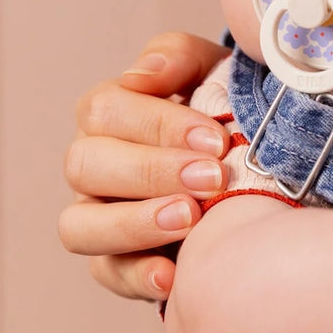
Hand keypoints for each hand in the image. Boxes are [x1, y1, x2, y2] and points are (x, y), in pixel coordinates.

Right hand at [59, 32, 231, 300]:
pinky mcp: (115, 261)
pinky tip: (172, 276)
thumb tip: (143, 74)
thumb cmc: (223, 105)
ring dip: (134, 224)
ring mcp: (98, 214)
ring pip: (79, 225)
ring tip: (190, 220)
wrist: (252, 157)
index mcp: (110, 110)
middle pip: (86, 165)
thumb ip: (177, 56)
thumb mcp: (211, 68)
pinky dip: (136, 276)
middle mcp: (93, 161)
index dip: (159, 125)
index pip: (106, 110)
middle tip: (212, 179)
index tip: (216, 141)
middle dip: (152, 172)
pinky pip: (106, 274)